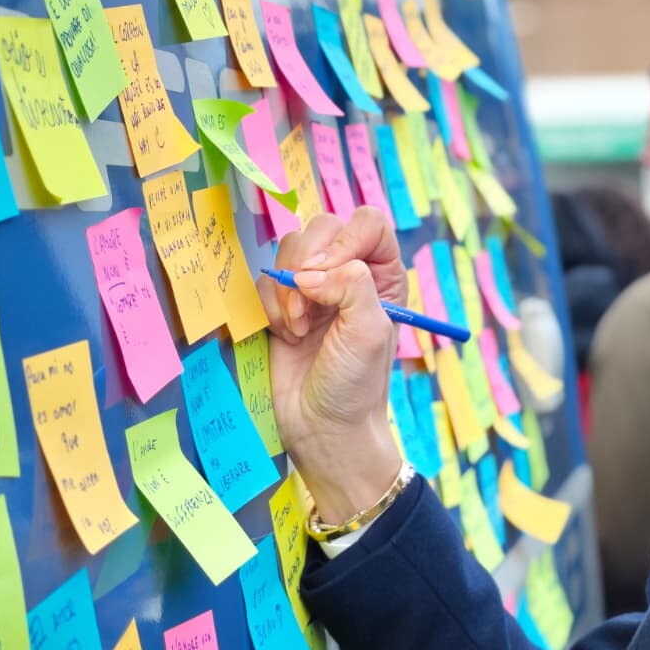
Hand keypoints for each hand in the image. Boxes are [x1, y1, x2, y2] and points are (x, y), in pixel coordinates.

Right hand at [257, 207, 405, 522]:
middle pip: (323, 227)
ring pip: (290, 250)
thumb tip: (310, 272)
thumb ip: (350, 284)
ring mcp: (315, 288)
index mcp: (383, 274)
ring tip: (300, 328)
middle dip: (309, 265)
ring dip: (289, 289)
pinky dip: (272, 306)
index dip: (345, 238)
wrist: (322, 427)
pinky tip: (289, 336)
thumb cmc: (356, 383)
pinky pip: (265, 279)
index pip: (367, 222)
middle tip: (310, 309)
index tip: (331, 272)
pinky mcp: (282, 304)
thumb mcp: (369, 329)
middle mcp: (350, 274)